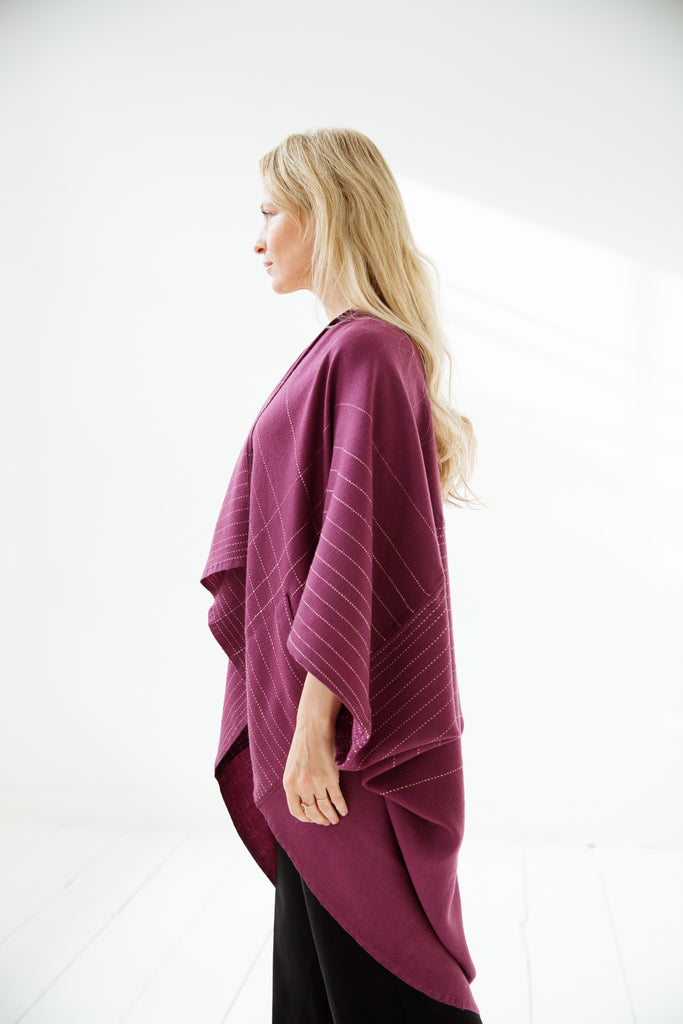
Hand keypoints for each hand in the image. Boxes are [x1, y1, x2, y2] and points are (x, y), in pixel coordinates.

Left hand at [283, 672, 348, 825]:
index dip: (305, 818)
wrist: (313, 728)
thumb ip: (296, 783)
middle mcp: (301, 786)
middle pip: (312, 812)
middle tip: (326, 822)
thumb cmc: (303, 744)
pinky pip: (337, 798)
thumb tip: (305, 799)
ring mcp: (316, 783)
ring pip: (325, 807)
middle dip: (320, 820)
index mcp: (289, 784)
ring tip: (335, 819)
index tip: (312, 819)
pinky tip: (344, 810)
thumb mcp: (292, 766)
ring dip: (331, 816)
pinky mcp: (330, 778)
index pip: (296, 811)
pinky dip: (341, 806)